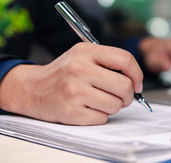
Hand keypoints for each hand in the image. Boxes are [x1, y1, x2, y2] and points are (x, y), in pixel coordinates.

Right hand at [0, 42, 142, 124]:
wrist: (33, 89)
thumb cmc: (63, 73)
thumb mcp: (82, 56)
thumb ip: (108, 62)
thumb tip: (136, 81)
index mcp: (85, 52)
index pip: (124, 59)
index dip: (137, 74)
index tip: (137, 84)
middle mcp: (79, 69)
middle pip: (124, 86)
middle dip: (128, 95)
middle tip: (121, 96)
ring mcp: (74, 91)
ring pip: (115, 105)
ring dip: (113, 106)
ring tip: (99, 101)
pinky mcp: (71, 112)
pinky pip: (102, 118)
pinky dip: (99, 116)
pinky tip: (86, 108)